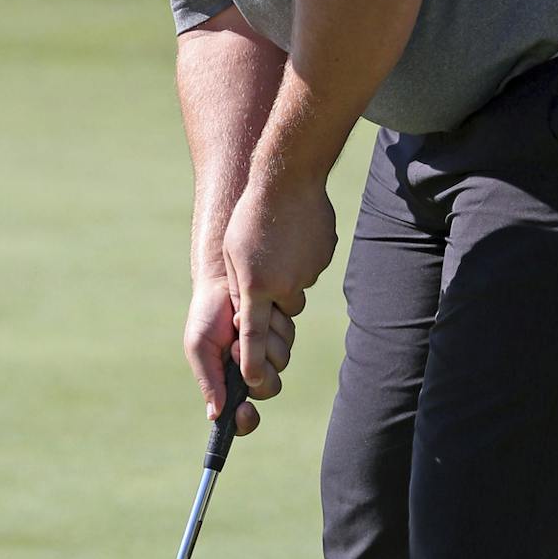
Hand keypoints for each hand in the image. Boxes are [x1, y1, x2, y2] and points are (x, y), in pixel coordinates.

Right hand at [183, 274, 295, 435]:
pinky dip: (271, 324)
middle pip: (268, 388)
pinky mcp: (281, 331)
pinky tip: (256, 309)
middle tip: (234, 345)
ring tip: (240, 319)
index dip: (246, 420)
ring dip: (260, 341)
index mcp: (229, 381)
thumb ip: (208, 381)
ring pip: (280, 362)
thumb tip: (214, 415)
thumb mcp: (199, 348)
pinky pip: (287, 337)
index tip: (245, 410)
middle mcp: (252, 370)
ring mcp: (269, 350)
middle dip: (255, 369)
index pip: (241, 416)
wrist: (222, 278)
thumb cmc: (205, 314)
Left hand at [222, 177, 335, 394]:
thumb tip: (250, 315)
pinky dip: (301, 256)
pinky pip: (309, 267)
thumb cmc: (251, 214)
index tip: (250, 381)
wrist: (288, 177)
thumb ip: (240, 287)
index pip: (253, 336)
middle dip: (273, 301)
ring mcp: (308, 272)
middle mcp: (284, 285)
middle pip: (280, 312)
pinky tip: (294, 232)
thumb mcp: (234, 253)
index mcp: (256, 286)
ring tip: (278, 243)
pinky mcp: (323, 257)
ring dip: (287, 275)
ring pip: (295, 289)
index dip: (251, 361)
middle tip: (265, 271)